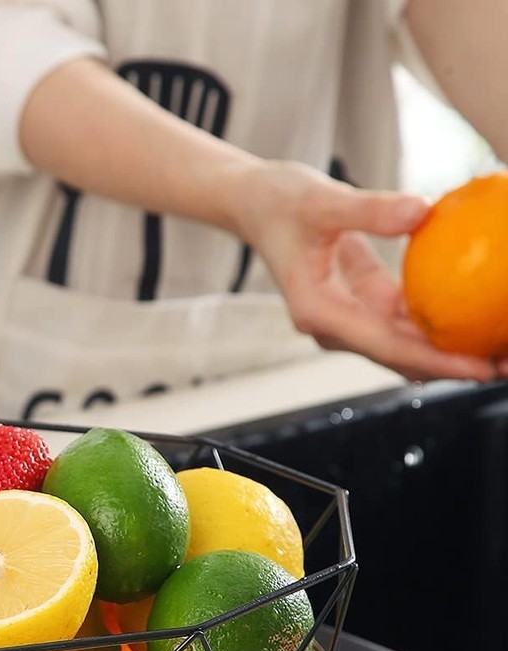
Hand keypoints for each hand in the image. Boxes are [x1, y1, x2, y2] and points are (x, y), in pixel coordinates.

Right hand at [234, 161, 507, 382]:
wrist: (254, 205)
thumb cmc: (279, 202)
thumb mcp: (323, 199)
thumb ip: (371, 208)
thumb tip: (425, 211)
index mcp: (317, 312)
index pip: (386, 344)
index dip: (436, 360)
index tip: (479, 366)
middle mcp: (331, 325)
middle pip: (400, 357)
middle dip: (452, 365)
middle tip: (503, 362)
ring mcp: (345, 319)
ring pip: (404, 345)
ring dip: (449, 348)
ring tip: (497, 345)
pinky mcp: (357, 306)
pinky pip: (403, 320)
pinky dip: (437, 320)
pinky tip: (476, 314)